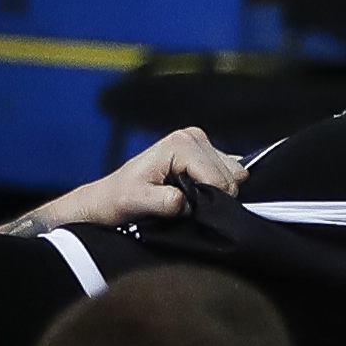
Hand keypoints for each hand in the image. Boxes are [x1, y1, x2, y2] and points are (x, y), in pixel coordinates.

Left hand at [6, 127, 244, 234]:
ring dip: (216, 193)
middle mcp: (194, 137)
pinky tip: (195, 192)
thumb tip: (184, 202)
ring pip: (235, 177)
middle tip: (183, 202)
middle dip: (214, 197)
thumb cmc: (119, 198)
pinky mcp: (208, 154)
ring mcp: (202, 144)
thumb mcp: (135, 202)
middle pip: (231, 178)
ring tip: (187, 196)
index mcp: (181, 143)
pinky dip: (219, 189)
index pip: (220, 180)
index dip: (208, 202)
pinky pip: (232, 174)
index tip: (183, 208)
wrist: (109, 197)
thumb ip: (161, 202)